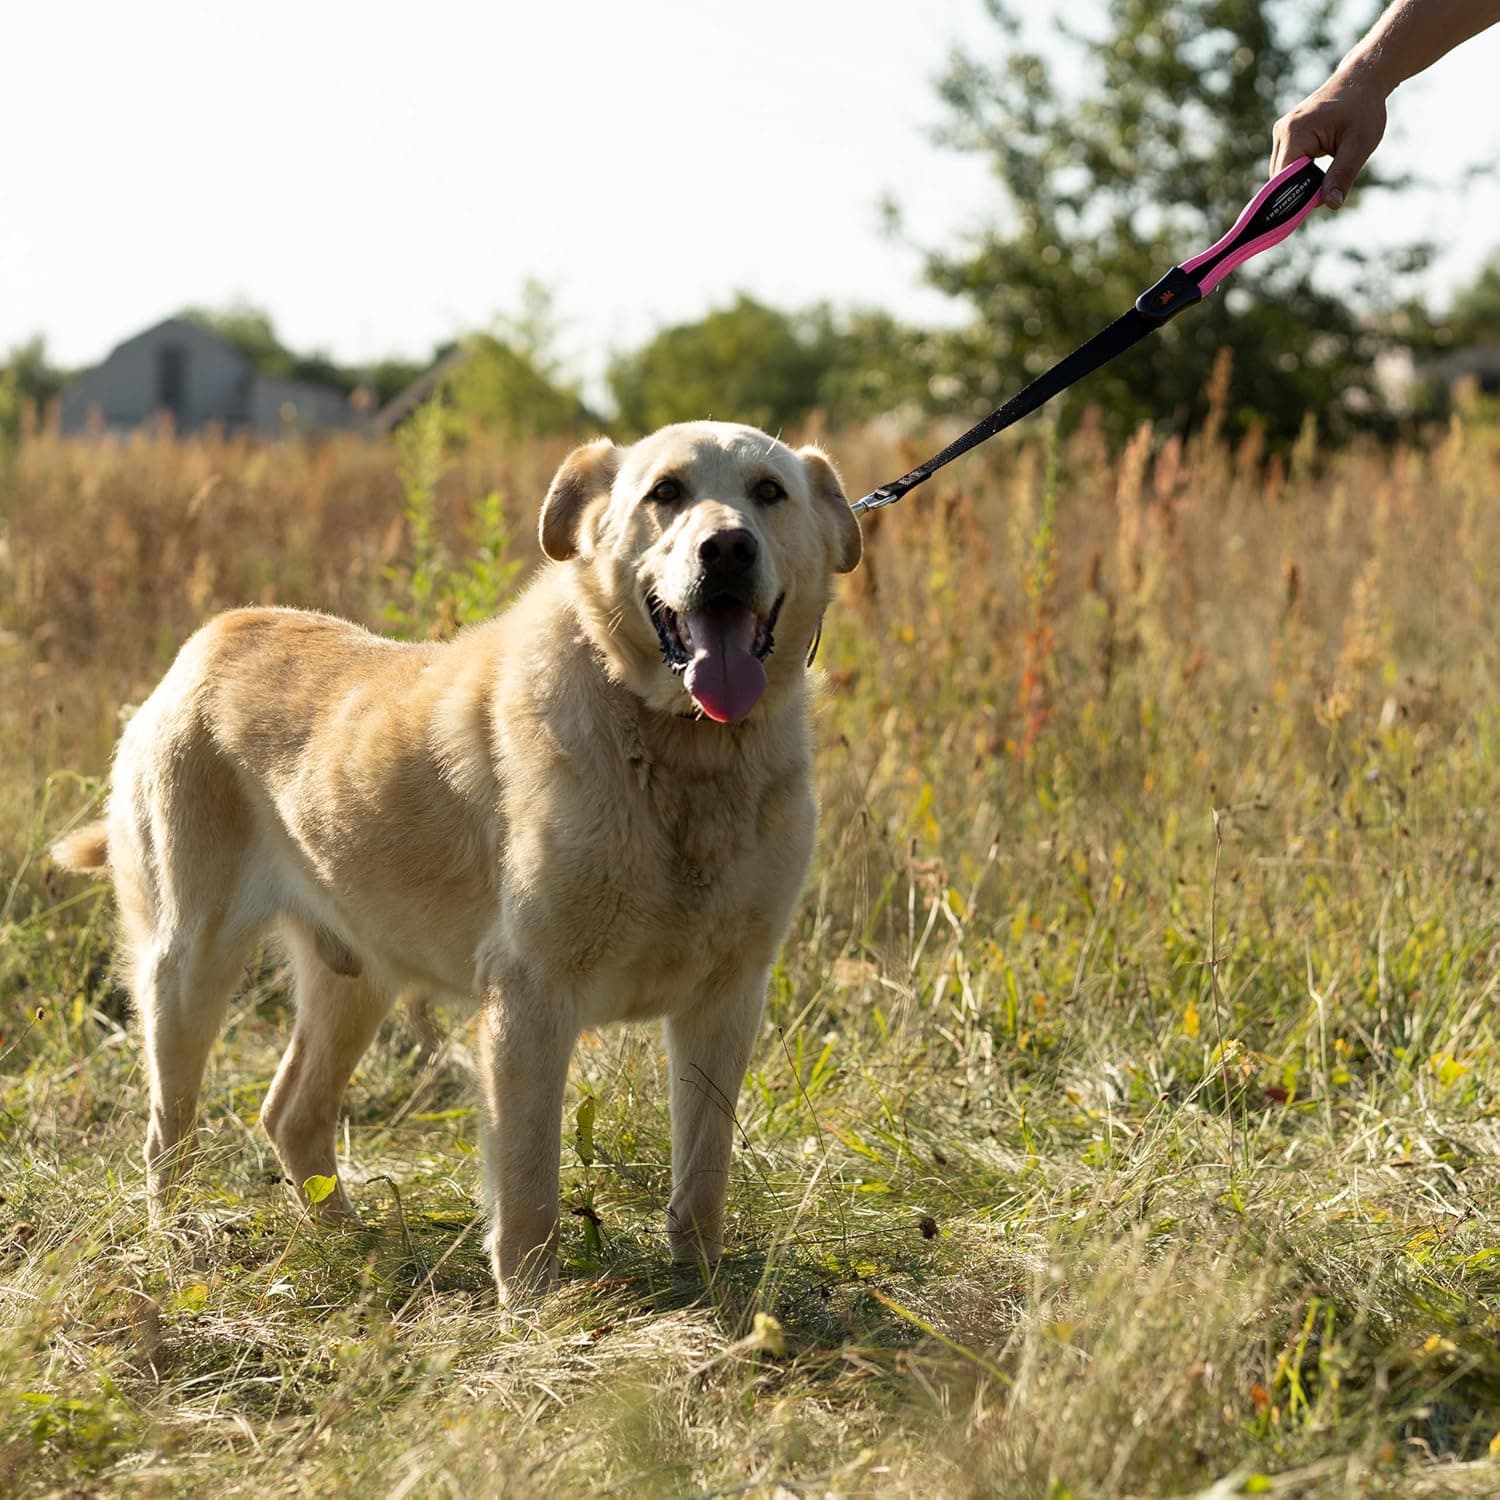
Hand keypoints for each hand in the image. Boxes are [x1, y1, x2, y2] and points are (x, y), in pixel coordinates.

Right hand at [1270, 68, 1388, 209]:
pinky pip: (1287, 163)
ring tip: (1326, 179)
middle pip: (1279, 178)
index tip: (1316, 205)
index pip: (1283, 179)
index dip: (1295, 197)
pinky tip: (1319, 171)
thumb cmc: (1364, 109)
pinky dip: (1300, 173)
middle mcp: (1282, 131)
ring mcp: (1281, 131)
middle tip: (1328, 193)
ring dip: (1300, 182)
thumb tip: (1331, 205)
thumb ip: (1343, 175)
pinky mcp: (1286, 133)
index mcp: (1296, 132)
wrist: (1363, 79)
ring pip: (1282, 173)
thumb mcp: (1359, 144)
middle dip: (1300, 190)